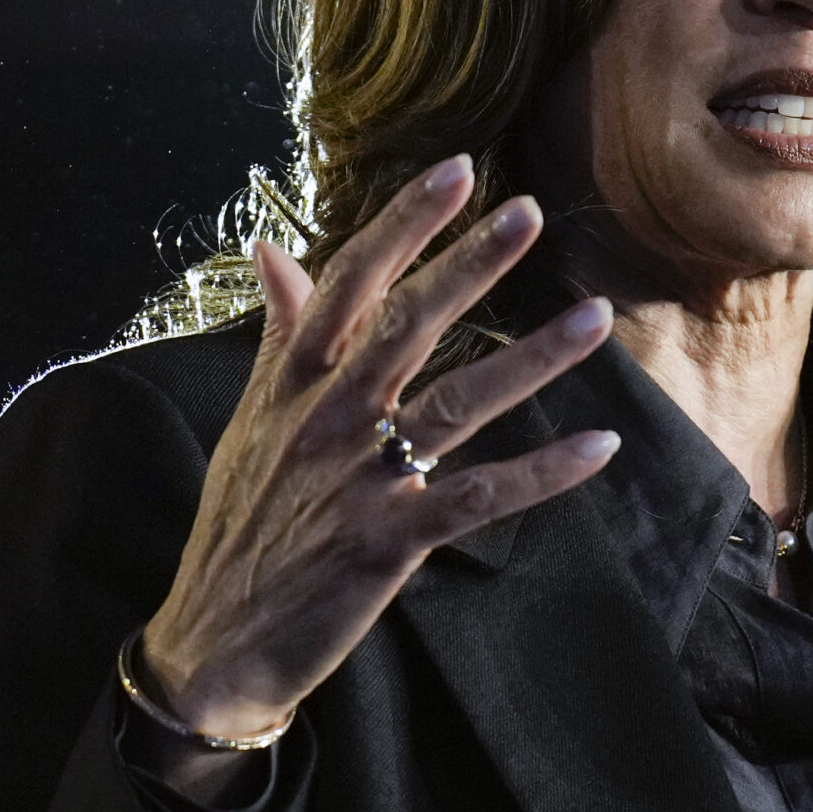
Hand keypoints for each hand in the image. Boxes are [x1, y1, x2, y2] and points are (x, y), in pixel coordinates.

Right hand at [134, 155, 618, 792]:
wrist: (213, 641)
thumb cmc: (241, 523)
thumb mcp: (251, 419)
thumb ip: (278, 333)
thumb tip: (269, 248)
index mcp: (292, 382)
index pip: (348, 282)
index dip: (402, 224)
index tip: (457, 170)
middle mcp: (324, 419)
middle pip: (405, 325)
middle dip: (468, 265)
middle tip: (529, 212)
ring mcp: (356, 480)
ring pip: (456, 403)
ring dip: (531, 360)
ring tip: (594, 317)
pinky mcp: (387, 542)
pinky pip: (478, 497)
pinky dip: (541, 473)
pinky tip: (599, 447)